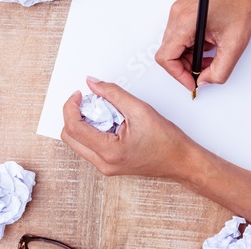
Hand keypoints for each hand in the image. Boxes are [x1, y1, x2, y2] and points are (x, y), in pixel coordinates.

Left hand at [60, 77, 197, 178]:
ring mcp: (105, 166)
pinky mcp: (109, 165)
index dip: (71, 107)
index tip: (78, 94)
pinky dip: (93, 131)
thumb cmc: (167, 141)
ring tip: (104, 112)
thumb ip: (112, 94)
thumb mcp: (139, 109)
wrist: (181, 161)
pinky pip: (89, 146)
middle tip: (90, 101)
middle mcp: (103, 163)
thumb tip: (92, 83)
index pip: (73, 128)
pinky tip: (110, 122)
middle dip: (75, 115)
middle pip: (70, 137)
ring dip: (84, 123)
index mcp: (109, 152)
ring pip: (78, 142)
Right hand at [155, 0, 250, 89]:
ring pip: (174, 46)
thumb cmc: (242, 4)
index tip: (191, 82)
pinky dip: (192, 48)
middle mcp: (177, 15)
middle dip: (185, 67)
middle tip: (203, 73)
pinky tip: (208, 46)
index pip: (166, 57)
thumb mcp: (234, 45)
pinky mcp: (183, 13)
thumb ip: (219, 71)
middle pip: (168, 53)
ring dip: (189, 58)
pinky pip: (180, 37)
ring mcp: (178, 13)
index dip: (178, 75)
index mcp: (185, 21)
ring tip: (209, 58)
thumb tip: (205, 81)